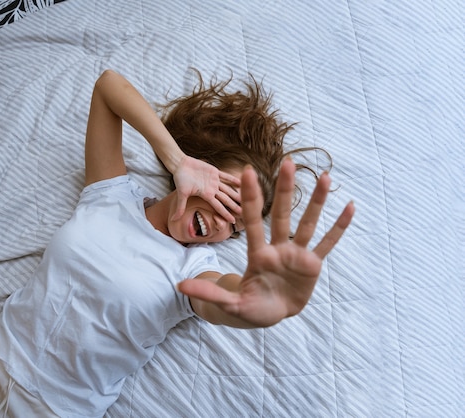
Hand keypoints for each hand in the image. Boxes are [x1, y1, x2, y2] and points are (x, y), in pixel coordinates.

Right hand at [171, 155, 240, 221]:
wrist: (180, 165)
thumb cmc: (180, 179)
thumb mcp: (181, 194)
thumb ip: (180, 207)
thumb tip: (173, 220)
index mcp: (206, 195)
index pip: (218, 206)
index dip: (226, 213)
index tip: (233, 221)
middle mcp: (212, 189)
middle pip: (226, 199)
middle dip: (235, 206)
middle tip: (245, 213)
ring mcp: (214, 181)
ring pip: (228, 189)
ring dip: (236, 194)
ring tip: (246, 199)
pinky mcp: (214, 172)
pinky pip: (226, 176)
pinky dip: (233, 179)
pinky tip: (241, 182)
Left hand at [178, 159, 354, 327]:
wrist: (268, 314)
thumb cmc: (248, 306)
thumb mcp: (229, 303)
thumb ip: (209, 293)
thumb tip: (179, 287)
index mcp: (257, 255)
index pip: (253, 221)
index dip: (250, 198)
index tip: (247, 172)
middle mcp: (278, 248)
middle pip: (282, 214)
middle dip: (285, 190)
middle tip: (287, 162)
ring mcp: (296, 255)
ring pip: (307, 223)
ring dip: (316, 202)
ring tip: (325, 177)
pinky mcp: (312, 265)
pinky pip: (327, 243)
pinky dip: (338, 227)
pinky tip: (348, 206)